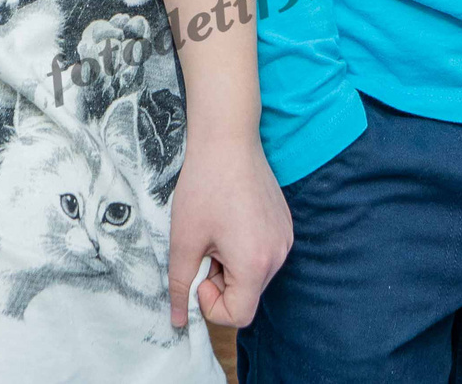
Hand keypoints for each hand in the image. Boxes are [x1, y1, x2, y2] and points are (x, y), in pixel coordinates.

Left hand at [166, 124, 291, 328]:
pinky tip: (231, 220)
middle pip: (247, 294)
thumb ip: (180, 286)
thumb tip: (176, 321)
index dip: (212, 305)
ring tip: (218, 232)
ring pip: (254, 274)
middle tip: (205, 247)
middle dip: (220, 281)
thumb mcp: (184, 241)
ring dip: (231, 265)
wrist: (228, 141)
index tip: (200, 274)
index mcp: (256, 264)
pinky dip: (244, 249)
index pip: (240, 315)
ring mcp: (285, 238)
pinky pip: (264, 254)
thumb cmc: (205, 187)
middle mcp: (279, 254)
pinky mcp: (284, 224)